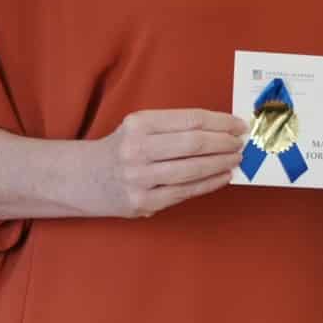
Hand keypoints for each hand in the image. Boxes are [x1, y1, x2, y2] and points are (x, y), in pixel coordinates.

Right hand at [86, 108, 249, 218]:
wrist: (81, 178)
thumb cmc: (120, 148)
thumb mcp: (138, 126)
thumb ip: (174, 126)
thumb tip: (220, 129)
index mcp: (139, 124)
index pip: (191, 120)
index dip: (221, 122)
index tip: (238, 124)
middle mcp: (137, 150)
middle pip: (195, 144)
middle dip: (225, 143)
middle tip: (241, 142)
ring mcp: (139, 179)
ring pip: (193, 170)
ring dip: (221, 163)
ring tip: (236, 158)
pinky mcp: (143, 202)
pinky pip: (185, 192)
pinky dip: (209, 184)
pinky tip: (222, 176)